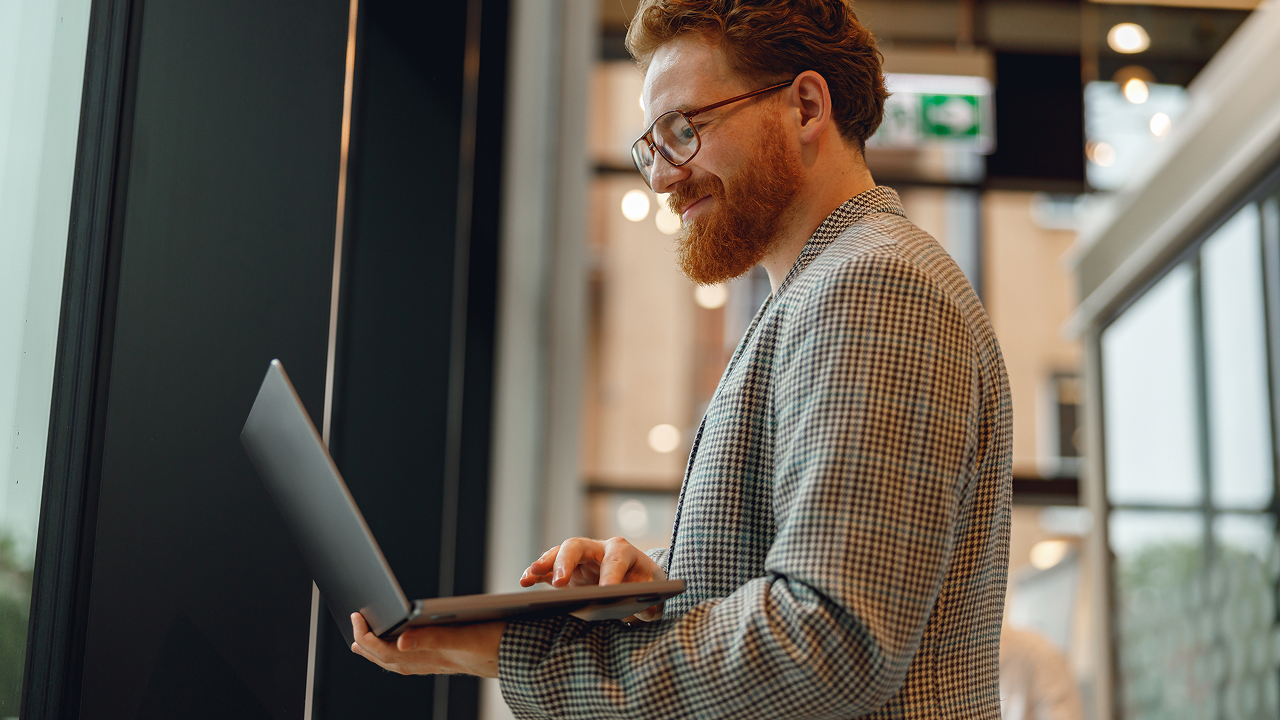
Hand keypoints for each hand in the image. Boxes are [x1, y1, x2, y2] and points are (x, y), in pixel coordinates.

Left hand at [349, 612, 503, 677]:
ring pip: (400, 663)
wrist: (526, 660)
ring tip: (366, 641)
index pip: (388, 652)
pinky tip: (403, 646)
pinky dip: (399, 653)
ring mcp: (442, 663)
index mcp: (433, 655)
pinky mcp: (452, 660)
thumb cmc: (502, 645)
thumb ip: (434, 638)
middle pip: (389, 660)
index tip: (356, 616)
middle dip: (366, 646)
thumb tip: (399, 642)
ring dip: (379, 652)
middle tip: (354, 626)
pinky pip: (414, 661)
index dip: (367, 637)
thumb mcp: (467, 637)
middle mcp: (434, 662)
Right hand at [519, 536, 666, 620]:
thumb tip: (644, 609)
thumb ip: (652, 604)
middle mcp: (598, 550)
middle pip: (577, 546)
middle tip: (560, 583)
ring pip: (559, 554)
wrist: (640, 582)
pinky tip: (525, 582)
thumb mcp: (656, 595)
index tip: (606, 592)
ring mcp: (580, 559)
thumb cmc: (648, 586)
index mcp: (622, 552)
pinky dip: (536, 574)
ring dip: (545, 563)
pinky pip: (549, 569)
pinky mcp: (567, 571)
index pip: (615, 559)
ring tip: (530, 575)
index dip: (611, 574)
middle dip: (567, 562)